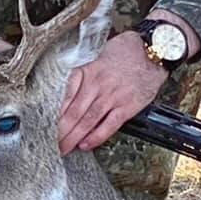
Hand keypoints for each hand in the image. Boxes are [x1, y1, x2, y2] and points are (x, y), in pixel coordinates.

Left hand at [58, 33, 167, 153]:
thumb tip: (68, 93)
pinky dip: (96, 137)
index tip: (46, 125)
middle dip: (60, 131)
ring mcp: (112, 96)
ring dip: (73, 137)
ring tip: (64, 148)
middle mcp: (98, 84)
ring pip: (87, 121)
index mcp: (87, 71)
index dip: (54, 114)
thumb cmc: (126, 52)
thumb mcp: (97, 55)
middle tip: (51, 143)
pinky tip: (85, 144)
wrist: (154, 51)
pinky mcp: (127, 106)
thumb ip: (83, 73)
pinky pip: (108, 125)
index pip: (65, 97)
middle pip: (73, 112)